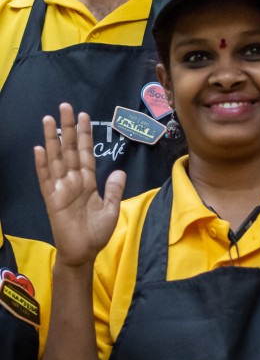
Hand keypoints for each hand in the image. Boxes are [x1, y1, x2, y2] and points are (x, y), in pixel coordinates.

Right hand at [33, 103, 122, 266]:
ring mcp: (61, 189)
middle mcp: (73, 181)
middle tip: (65, 106)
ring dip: (52, 139)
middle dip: (68, 128)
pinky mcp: (52, 199)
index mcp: (87, 181)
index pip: (86, 153)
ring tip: (48, 119)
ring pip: (56, 159)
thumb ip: (114, 189)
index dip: (85, 135)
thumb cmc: (96, 232)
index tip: (84, 116)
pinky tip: (40, 149)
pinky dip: (42, 164)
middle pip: (70, 149)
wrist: (83, 252)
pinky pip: (46, 179)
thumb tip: (119, 169)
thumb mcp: (111, 208)